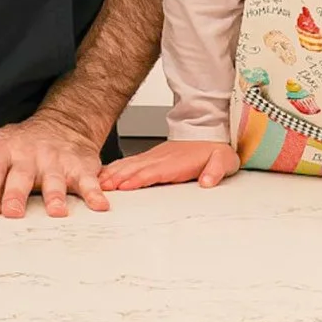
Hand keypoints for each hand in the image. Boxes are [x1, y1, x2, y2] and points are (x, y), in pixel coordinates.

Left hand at [0, 111, 108, 218]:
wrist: (60, 124)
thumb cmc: (11, 143)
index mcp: (0, 151)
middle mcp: (27, 156)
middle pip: (20, 176)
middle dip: (16, 194)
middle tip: (13, 212)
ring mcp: (54, 161)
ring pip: (53, 179)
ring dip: (54, 195)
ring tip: (56, 212)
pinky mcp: (78, 166)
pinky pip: (87, 180)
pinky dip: (94, 192)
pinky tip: (99, 205)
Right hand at [99, 139, 240, 192]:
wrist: (210, 133)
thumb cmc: (214, 150)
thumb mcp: (223, 160)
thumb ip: (216, 170)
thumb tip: (208, 182)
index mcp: (176, 163)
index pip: (154, 172)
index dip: (139, 179)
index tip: (124, 186)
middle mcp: (161, 159)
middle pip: (136, 169)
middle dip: (117, 178)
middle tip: (101, 188)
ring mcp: (154, 157)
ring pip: (129, 166)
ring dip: (113, 174)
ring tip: (98, 183)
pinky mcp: (151, 158)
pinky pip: (130, 163)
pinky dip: (116, 168)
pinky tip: (106, 174)